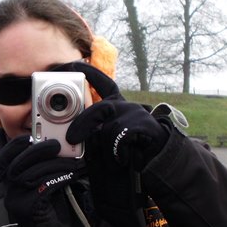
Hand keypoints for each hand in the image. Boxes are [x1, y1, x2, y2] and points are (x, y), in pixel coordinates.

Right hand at [0, 136, 84, 226]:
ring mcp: (16, 201)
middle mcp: (9, 190)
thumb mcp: (42, 182)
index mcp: (10, 181)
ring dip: (54, 165)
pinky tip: (71, 175)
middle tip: (56, 145)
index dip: (13, 146)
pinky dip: (59, 178)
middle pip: (15, 165)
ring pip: (30, 176)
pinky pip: (42, 188)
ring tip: (72, 163)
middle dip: (36, 151)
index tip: (29, 136)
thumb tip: (55, 142)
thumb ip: (41, 166)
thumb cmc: (50, 207)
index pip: (3, 159)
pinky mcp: (28, 210)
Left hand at [64, 62, 169, 226]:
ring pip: (108, 128)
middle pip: (98, 108)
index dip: (87, 72)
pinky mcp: (143, 124)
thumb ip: (93, 130)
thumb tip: (73, 133)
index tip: (69, 65)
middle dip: (82, 124)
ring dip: (106, 149)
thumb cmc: (128, 150)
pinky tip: (123, 157)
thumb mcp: (106, 137)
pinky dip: (117, 152)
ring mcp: (134, 113)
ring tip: (113, 159)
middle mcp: (124, 105)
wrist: (157, 161)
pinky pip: (120, 137)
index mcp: (115, 104)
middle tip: (72, 138)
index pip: (101, 82)